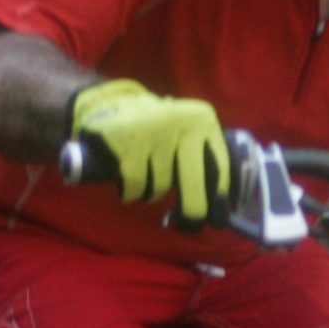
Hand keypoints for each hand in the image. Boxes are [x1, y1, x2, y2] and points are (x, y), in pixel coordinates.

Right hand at [67, 80, 232, 226]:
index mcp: (203, 120)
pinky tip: (126, 182)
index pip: (221, 168)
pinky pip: (137, 187)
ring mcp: (155, 133)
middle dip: (192, 212)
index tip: (216, 217)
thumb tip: (217, 206)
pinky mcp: (129, 146)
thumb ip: (202, 158)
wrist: (108, 102)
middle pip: (193, 184)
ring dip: (151, 193)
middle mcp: (184, 122)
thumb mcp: (185, 131)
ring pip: (161, 187)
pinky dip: (131, 192)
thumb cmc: (155, 128)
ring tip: (143, 177)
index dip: (218, 198)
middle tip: (189, 225)